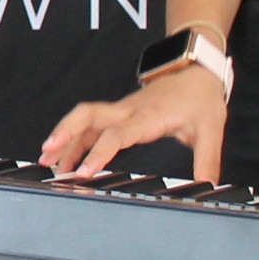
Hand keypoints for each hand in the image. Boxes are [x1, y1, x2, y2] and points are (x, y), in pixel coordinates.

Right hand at [39, 66, 227, 181]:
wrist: (196, 71)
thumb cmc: (201, 98)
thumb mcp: (211, 131)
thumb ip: (207, 162)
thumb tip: (207, 188)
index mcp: (148, 116)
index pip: (117, 134)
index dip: (99, 153)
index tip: (84, 172)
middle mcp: (128, 111)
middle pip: (88, 116)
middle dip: (65, 134)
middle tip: (47, 155)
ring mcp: (121, 110)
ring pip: (84, 118)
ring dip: (64, 136)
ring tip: (47, 160)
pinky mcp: (119, 113)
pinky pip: (90, 124)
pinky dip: (74, 137)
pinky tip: (65, 154)